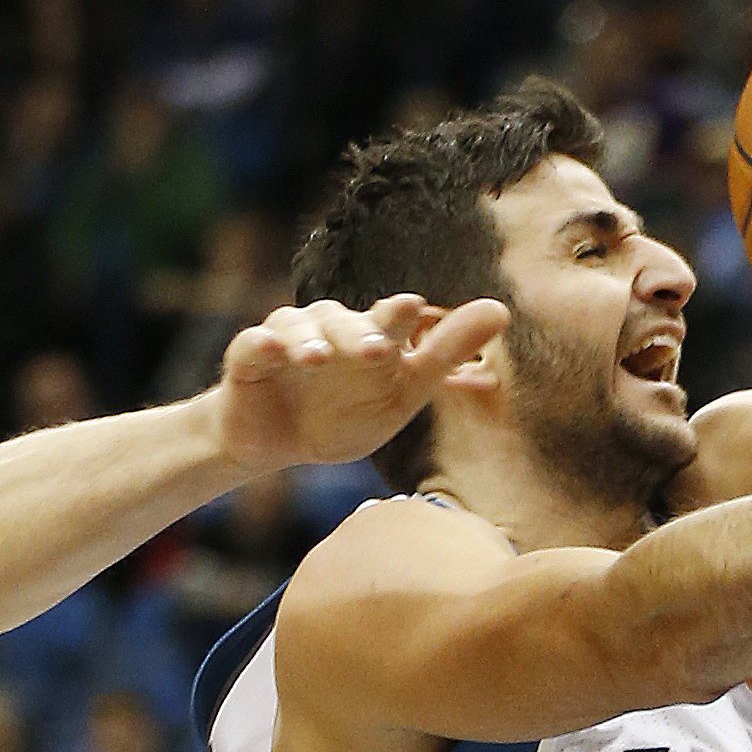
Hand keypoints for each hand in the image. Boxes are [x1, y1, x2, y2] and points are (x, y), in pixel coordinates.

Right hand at [212, 291, 507, 473]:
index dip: (400, 316)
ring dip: (310, 340)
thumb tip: (501, 310)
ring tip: (320, 358)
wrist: (278, 442)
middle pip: (345, 322)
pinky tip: (272, 350)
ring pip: (299, 327)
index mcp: (370, 334)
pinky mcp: (250, 356)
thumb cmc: (344, 413)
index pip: (390, 319)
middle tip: (377, 351)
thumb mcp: (402, 392)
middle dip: (359, 334)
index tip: (417, 309)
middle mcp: (330, 327)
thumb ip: (446, 354)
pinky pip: (253, 344)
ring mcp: (289, 338)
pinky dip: (263, 345)